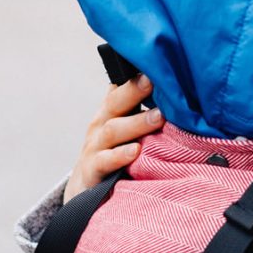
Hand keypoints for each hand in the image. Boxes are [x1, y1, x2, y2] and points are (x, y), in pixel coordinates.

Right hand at [63, 75, 164, 203]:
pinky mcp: (93, 171)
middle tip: (155, 81)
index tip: (153, 65)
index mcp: (110, 111)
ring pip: (113, 131)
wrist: (85, 187)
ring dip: (136, 123)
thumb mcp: (122, 126)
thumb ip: (137, 108)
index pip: (121, 88)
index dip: (135, 77)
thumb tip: (167, 83)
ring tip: (158, 117)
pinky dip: (120, 156)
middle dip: (135, 91)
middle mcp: (101, 125)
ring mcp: (95, 147)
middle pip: (116, 104)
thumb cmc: (113, 150)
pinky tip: (136, 151)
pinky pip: (106, 161)